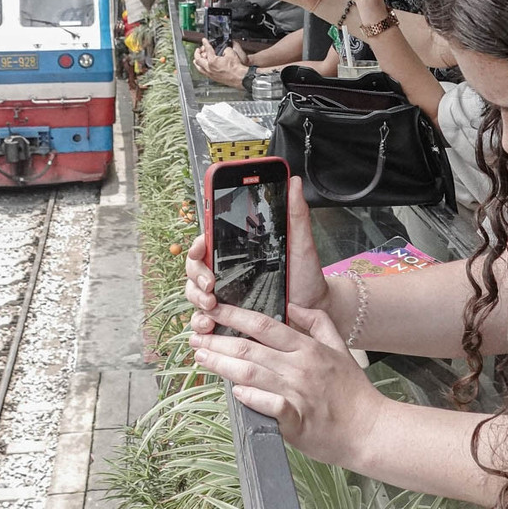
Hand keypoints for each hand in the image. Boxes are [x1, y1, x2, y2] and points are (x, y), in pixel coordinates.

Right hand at [186, 176, 329, 330]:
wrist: (314, 310)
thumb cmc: (304, 275)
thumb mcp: (301, 244)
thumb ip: (295, 214)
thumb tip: (294, 181)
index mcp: (238, 250)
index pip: (207, 241)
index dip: (198, 242)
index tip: (201, 245)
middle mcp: (226, 271)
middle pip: (194, 268)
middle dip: (196, 274)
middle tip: (210, 283)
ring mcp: (224, 295)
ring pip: (193, 293)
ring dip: (195, 299)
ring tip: (210, 307)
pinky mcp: (227, 319)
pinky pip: (202, 321)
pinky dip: (199, 324)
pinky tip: (208, 326)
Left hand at [188, 302, 382, 466]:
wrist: (370, 429)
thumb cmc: (353, 391)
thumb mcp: (340, 348)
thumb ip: (318, 322)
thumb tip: (294, 305)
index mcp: (307, 348)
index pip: (264, 325)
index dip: (234, 316)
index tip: (213, 310)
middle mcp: (299, 367)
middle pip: (250, 348)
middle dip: (218, 340)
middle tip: (194, 336)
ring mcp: (297, 393)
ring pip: (251, 374)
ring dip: (222, 365)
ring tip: (201, 358)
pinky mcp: (296, 421)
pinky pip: (267, 405)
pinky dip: (249, 397)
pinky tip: (232, 392)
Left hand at [193, 38, 247, 87]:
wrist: (240, 77)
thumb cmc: (236, 68)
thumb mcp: (231, 53)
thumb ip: (225, 49)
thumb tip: (223, 48)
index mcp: (212, 61)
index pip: (207, 49)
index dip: (205, 43)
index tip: (204, 41)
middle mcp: (209, 68)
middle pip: (198, 59)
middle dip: (197, 53)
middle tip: (199, 49)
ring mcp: (210, 74)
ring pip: (198, 67)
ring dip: (197, 61)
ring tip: (197, 58)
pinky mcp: (213, 78)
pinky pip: (203, 72)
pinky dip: (201, 68)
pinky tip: (203, 66)